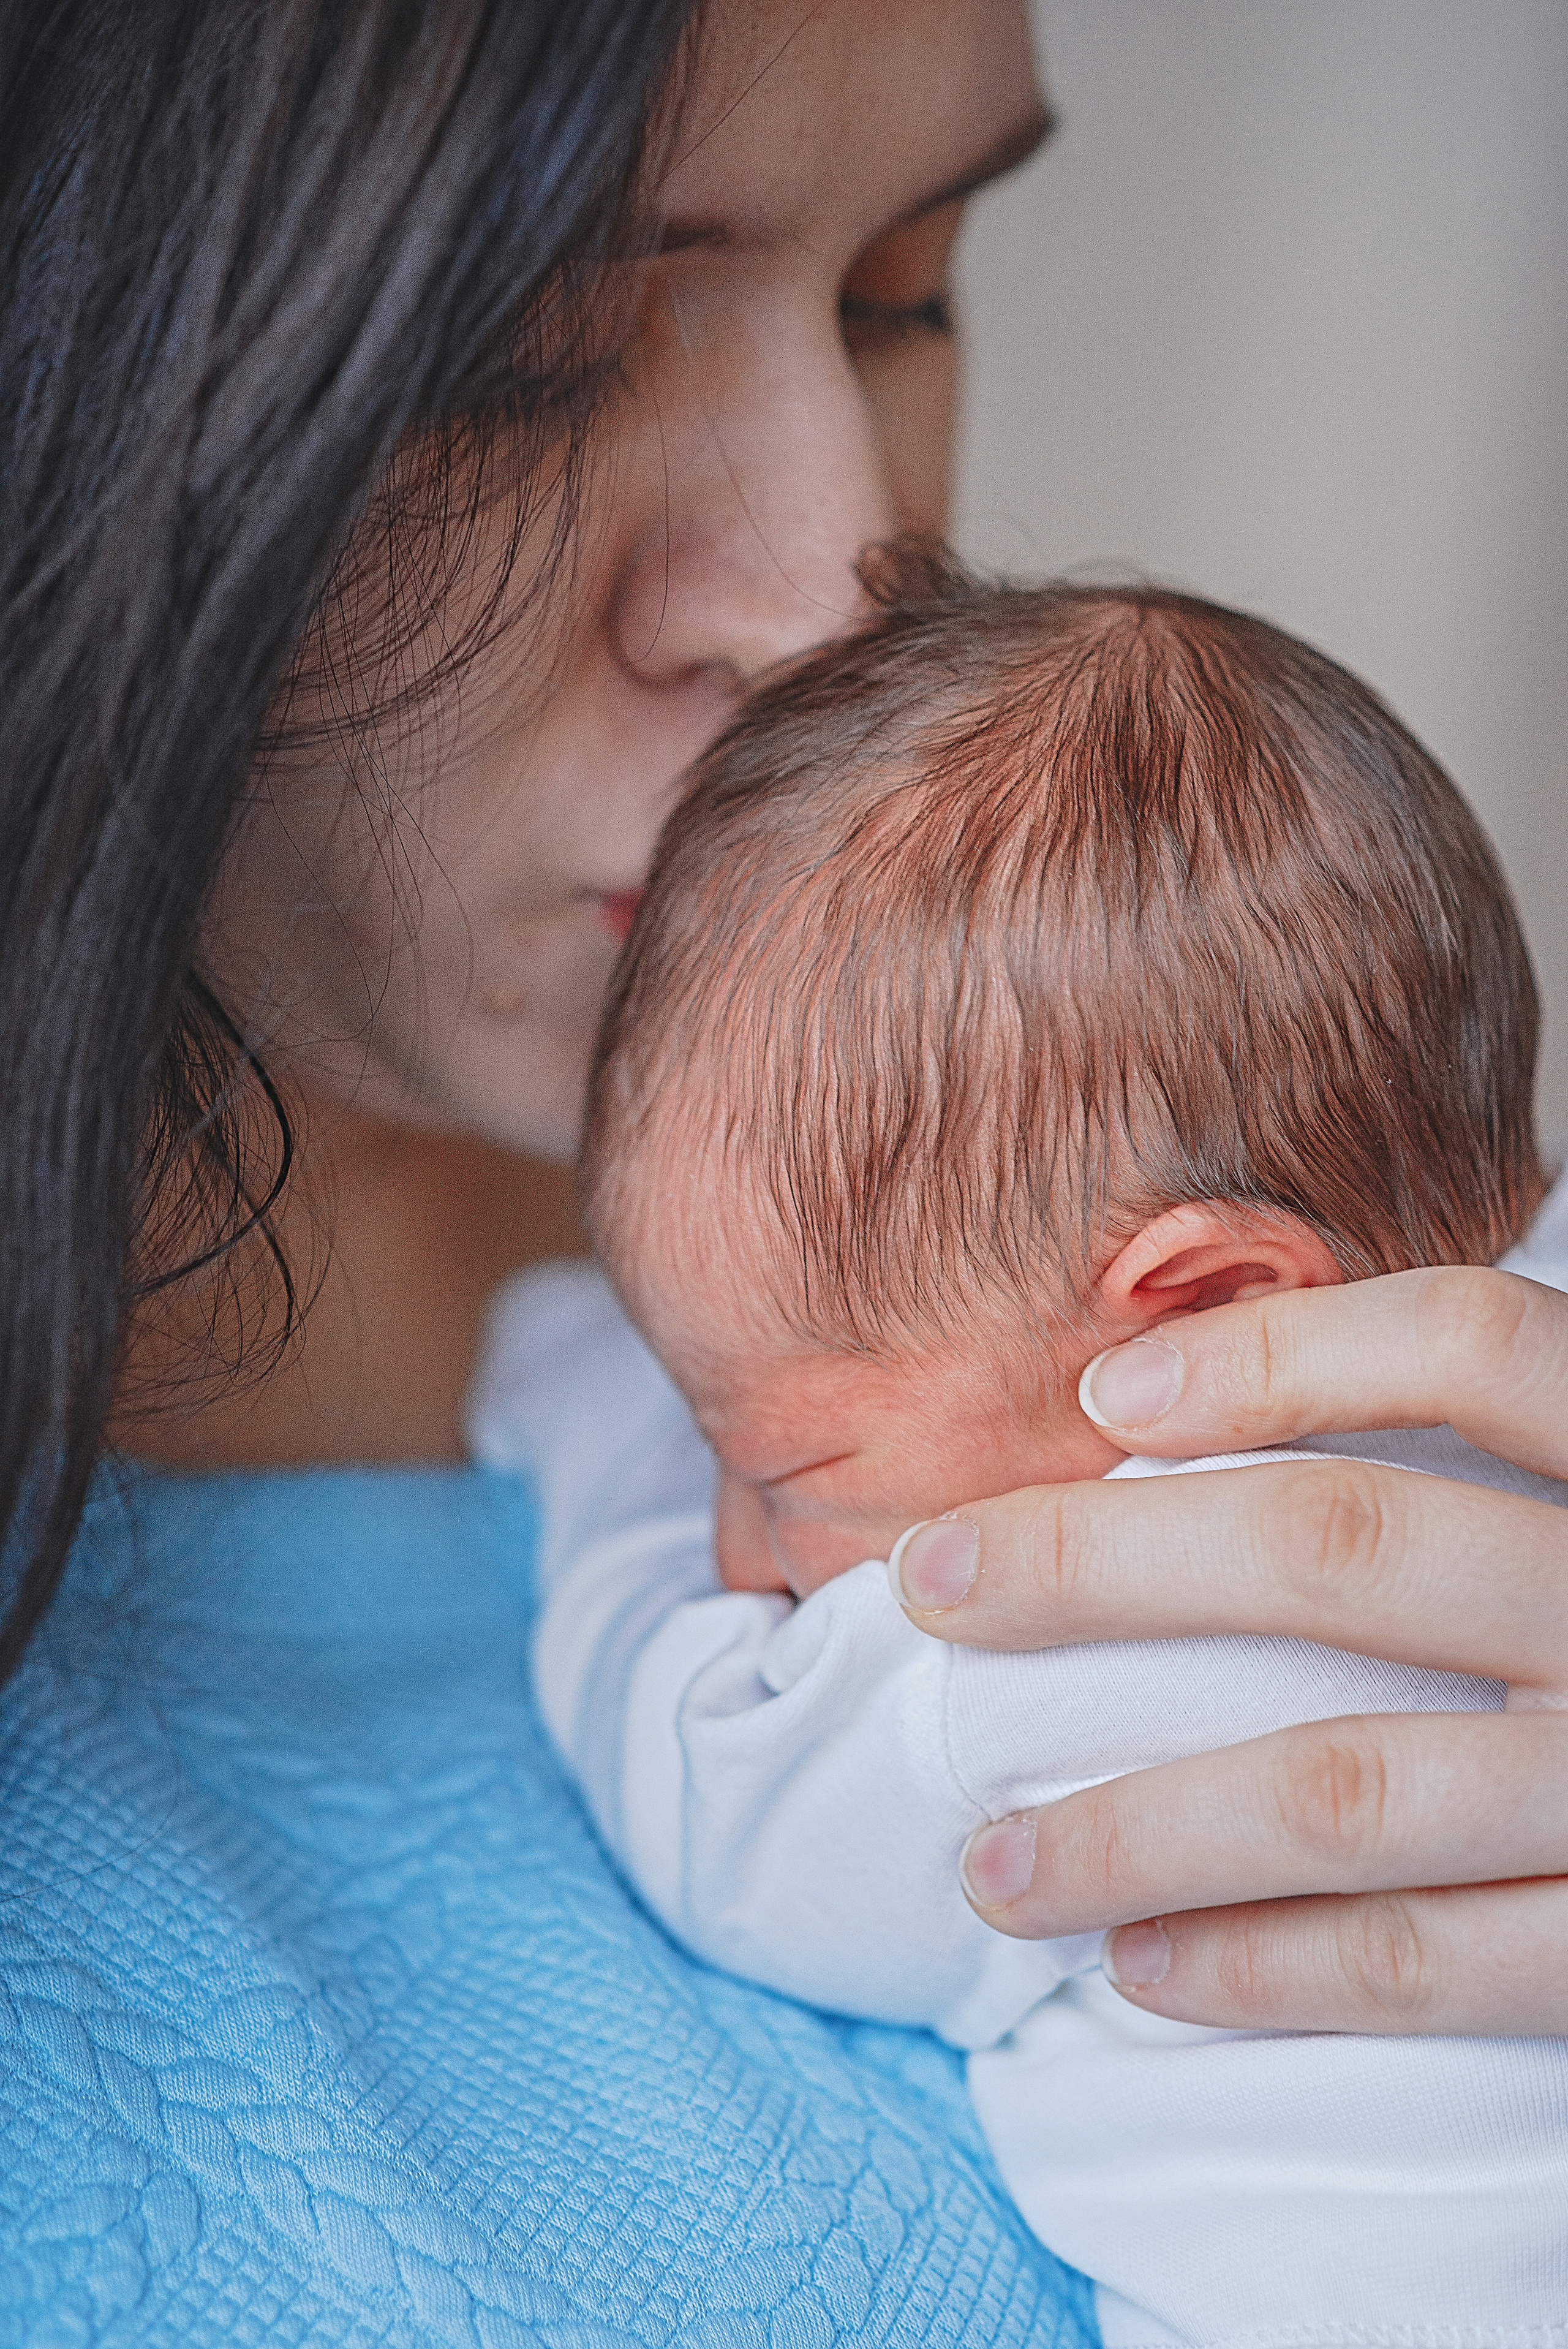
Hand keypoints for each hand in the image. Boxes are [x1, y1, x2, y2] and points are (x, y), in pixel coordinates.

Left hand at [889, 1266, 1567, 2032]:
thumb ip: (1522, 1454)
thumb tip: (1213, 1406)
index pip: (1476, 1346)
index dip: (1283, 1352)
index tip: (1104, 1394)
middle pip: (1347, 1547)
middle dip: (1104, 1566)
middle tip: (930, 1585)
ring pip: (1349, 1786)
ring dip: (1136, 1823)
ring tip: (990, 1861)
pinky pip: (1434, 1967)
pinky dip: (1269, 1967)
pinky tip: (1138, 1969)